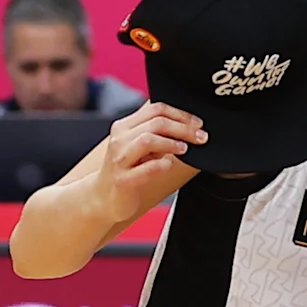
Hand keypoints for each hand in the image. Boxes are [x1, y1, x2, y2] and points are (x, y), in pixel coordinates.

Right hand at [87, 100, 205, 216]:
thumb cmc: (128, 168)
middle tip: (202, 137)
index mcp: (124, 127)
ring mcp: (120, 159)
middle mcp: (120, 139)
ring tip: (185, 148)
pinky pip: (146, 169)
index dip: (181, 114)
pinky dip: (162, 165)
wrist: (105, 197)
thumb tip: (189, 122)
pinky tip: (169, 165)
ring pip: (148, 140)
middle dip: (184, 128)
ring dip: (172, 143)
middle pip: (156, 123)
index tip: (199, 124)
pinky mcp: (124, 180)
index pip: (155, 109)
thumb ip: (157, 132)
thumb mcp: (140, 145)